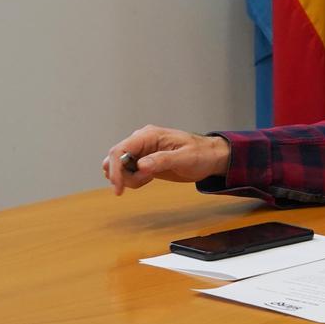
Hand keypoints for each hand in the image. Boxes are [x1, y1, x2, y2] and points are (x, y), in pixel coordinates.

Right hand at [101, 125, 229, 195]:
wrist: (210, 157)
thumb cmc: (201, 154)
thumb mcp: (185, 158)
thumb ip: (163, 160)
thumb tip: (141, 165)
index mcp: (148, 135)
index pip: (118, 150)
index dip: (114, 170)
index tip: (118, 188)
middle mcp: (141, 141)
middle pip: (114, 159)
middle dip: (122, 176)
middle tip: (145, 181)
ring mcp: (141, 151)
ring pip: (119, 167)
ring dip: (129, 179)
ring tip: (151, 178)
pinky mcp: (143, 162)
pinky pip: (127, 172)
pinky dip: (133, 180)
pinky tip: (150, 178)